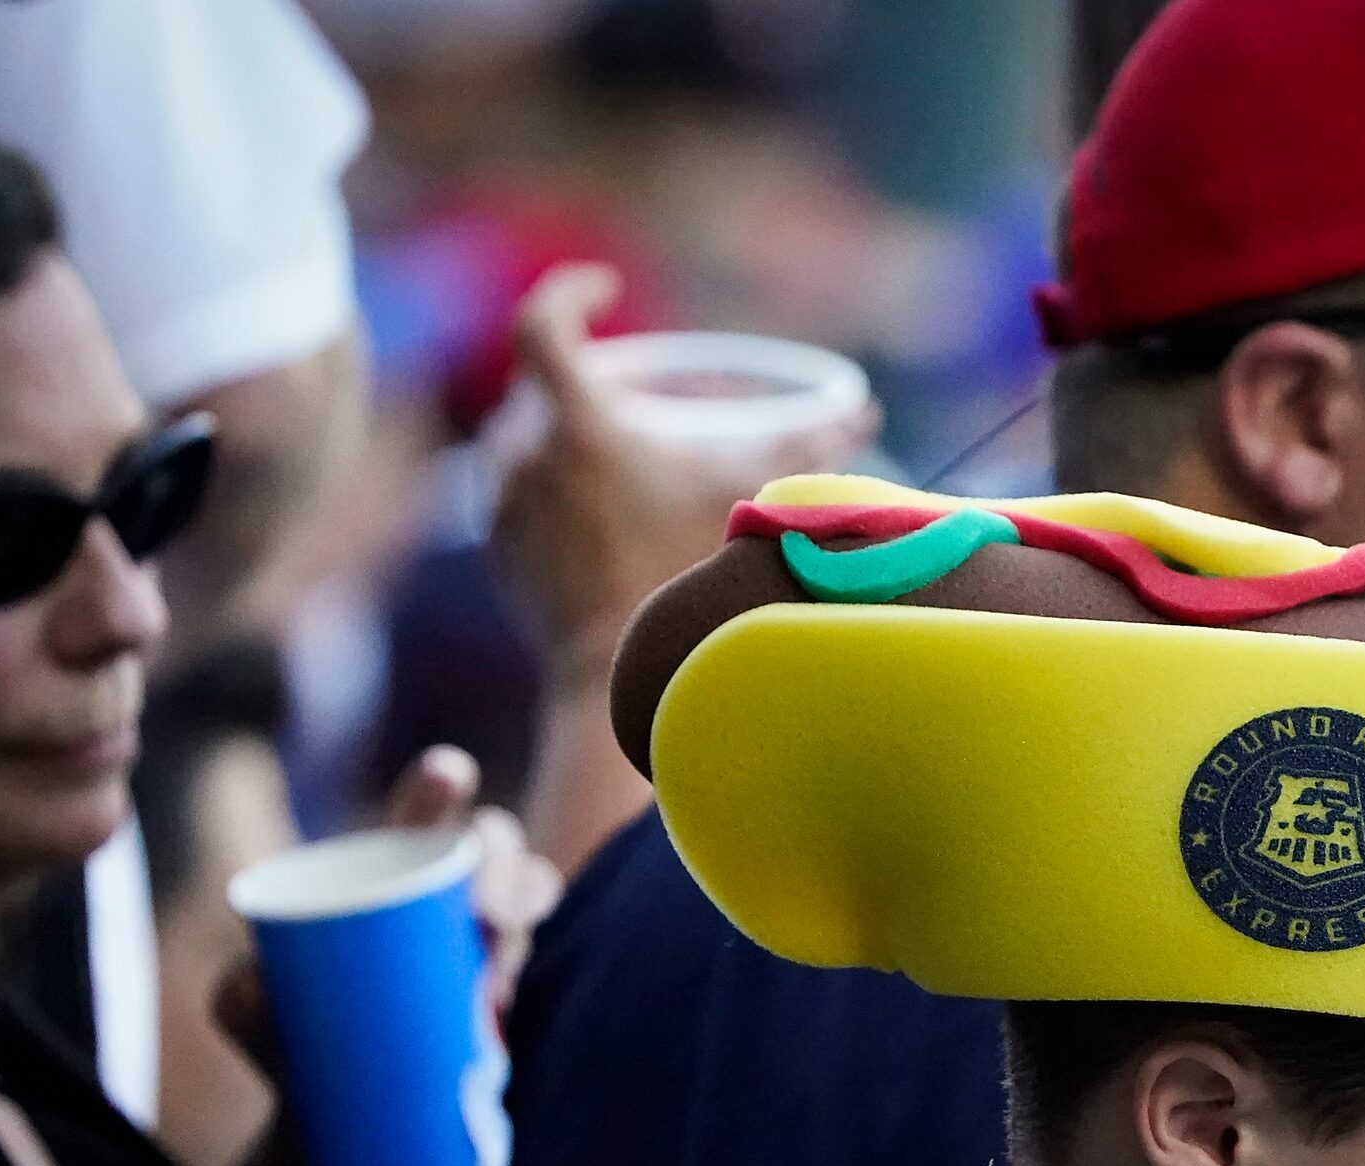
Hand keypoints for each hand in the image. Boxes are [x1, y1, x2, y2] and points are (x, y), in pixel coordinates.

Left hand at [213, 746, 562, 1069]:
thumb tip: (267, 981)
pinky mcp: (501, 982)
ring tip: (492, 961)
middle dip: (500, 863)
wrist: (328, 1107)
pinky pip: (530, 952)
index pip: (422, 808)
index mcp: (385, 865)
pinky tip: (498, 995)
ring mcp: (481, 932)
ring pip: (529, 890)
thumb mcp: (247, 1007)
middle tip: (482, 914)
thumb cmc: (285, 1034)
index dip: (440, 783)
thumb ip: (245, 989)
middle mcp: (444, 885)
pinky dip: (520, 965)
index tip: (445, 776)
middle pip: (494, 842)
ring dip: (521, 911)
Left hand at [488, 262, 881, 686]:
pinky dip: (553, 480)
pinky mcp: (502, 549)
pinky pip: (519, 489)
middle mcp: (525, 454)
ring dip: (562, 427)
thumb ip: (812, 448)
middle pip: (537, 382)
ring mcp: (505, 504)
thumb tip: (862, 412)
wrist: (623, 676)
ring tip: (617, 448)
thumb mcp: (757, 499)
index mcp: (576, 424)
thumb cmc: (694, 581)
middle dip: (583, 375)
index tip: (605, 291)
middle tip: (633, 392)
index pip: (540, 323)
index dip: (570, 295)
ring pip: (522, 435)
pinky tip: (601, 505)